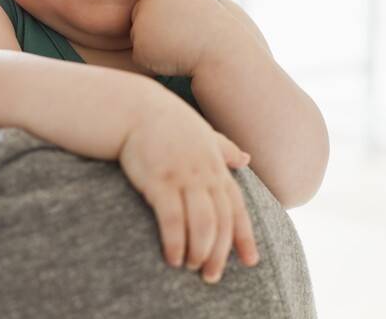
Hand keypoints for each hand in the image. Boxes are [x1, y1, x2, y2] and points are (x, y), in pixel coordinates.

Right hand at [118, 91, 259, 282]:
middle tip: (212, 276)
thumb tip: (246, 157)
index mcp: (215, 165)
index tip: (250, 262)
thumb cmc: (166, 122)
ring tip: (193, 268)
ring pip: (202, 223)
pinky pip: (172, 218)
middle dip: (219, 252)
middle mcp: (204, 173)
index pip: (236, 206)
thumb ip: (223, 148)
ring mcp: (183, 177)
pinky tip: (173, 258)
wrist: (134, 108)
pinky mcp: (159, 180)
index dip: (244, 236)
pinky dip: (175, 241)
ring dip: (200, 250)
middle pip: (221, 221)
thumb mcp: (201, 133)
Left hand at [131, 0, 227, 77]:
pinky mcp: (140, 50)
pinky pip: (141, 57)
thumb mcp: (198, 3)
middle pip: (138, 13)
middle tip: (180, 33)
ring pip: (138, 37)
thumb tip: (159, 0)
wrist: (221, 52)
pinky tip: (175, 60)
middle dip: (152, 24)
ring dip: (154, 45)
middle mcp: (147, 3)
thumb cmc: (216, 29)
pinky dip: (154, 63)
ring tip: (181, 46)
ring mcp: (141, 27)